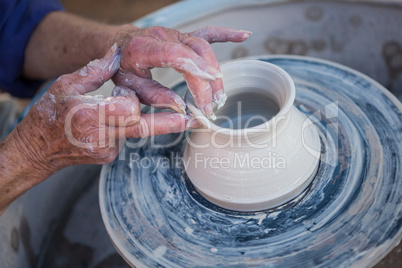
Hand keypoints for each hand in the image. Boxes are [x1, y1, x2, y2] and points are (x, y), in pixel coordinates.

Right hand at [13, 44, 198, 173]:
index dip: (132, 100)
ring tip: (123, 106)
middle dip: (170, 123)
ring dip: (139, 118)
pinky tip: (106, 123)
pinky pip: (126, 138)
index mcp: (88, 116)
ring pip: (136, 132)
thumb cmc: (48, 116)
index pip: (128, 110)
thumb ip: (95, 71)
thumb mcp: (65, 86)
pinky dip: (124, 126)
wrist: (37, 151)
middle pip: (143, 128)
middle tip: (195, 119)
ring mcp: (107, 150)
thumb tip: (117, 55)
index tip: (128, 92)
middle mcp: (100, 136)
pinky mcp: (110, 157)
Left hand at [113, 25, 250, 117]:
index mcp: (144, 47)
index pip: (176, 55)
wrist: (118, 45)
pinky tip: (243, 36)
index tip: (208, 92)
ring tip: (220, 96)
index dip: (195, 71)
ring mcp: (176, 35)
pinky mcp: (184, 37)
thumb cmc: (122, 67)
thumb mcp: (130, 87)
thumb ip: (155, 97)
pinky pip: (208, 33)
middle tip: (211, 106)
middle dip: (208, 81)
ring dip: (216, 71)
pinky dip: (226, 35)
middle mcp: (163, 36)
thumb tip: (181, 108)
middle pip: (195, 52)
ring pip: (204, 46)